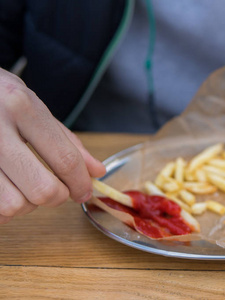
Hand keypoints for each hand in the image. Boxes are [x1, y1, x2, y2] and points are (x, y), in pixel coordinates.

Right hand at [0, 68, 105, 223]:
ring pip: (15, 204)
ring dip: (27, 204)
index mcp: (22, 107)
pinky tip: (6, 189)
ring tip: (24, 186)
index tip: (84, 192)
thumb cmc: (0, 98)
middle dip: (57, 196)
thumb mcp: (35, 108)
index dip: (80, 183)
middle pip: (43, 189)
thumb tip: (96, 172)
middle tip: (56, 189)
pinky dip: (4, 208)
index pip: (65, 159)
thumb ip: (67, 141)